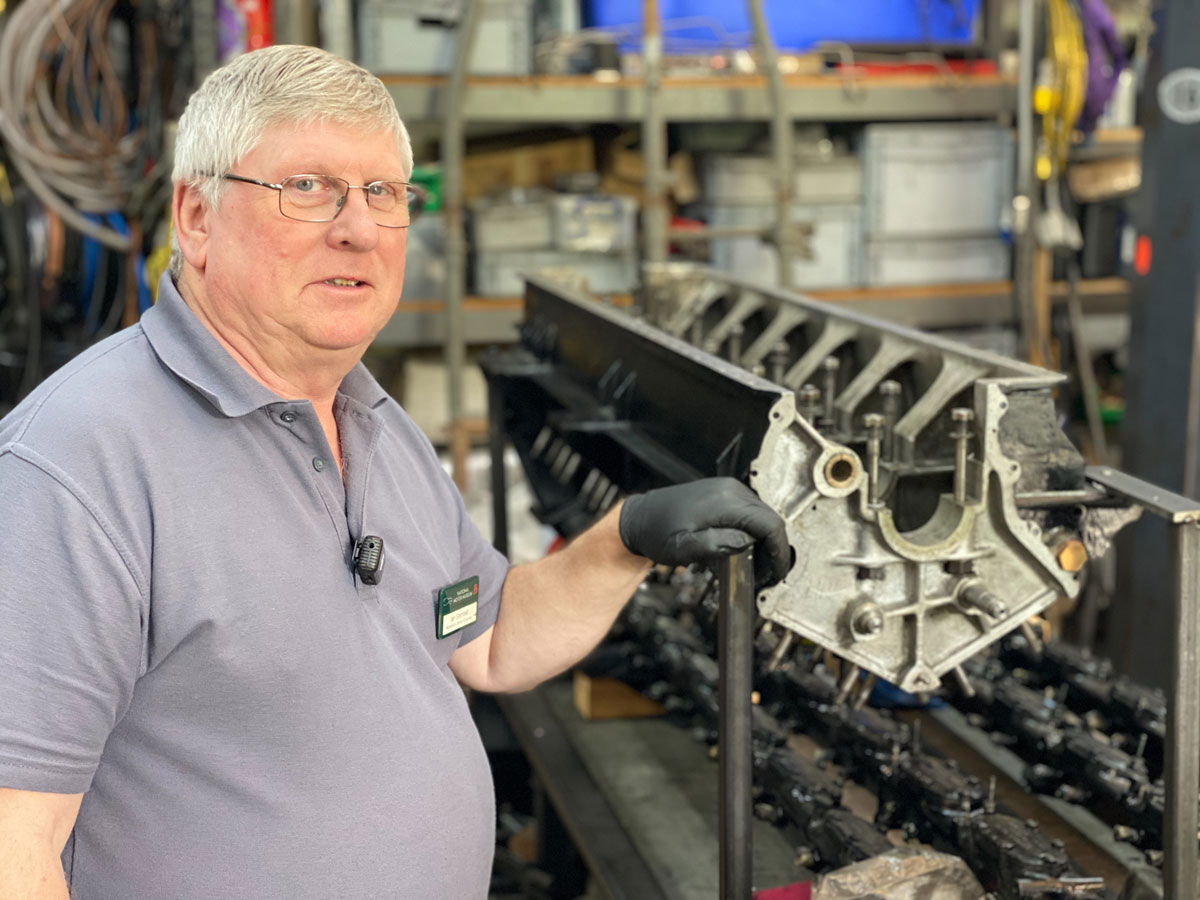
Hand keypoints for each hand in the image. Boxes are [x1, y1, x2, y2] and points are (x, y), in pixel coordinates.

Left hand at [618, 477, 790, 586]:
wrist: (639, 518)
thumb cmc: (656, 533)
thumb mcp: (682, 547)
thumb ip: (716, 545)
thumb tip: (747, 543)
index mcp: (724, 501)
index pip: (769, 524)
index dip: (779, 551)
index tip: (777, 572)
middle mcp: (730, 489)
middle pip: (769, 520)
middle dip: (773, 549)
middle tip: (765, 574)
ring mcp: (728, 489)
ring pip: (761, 516)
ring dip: (763, 541)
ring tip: (754, 565)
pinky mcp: (723, 493)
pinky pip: (749, 512)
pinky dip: (752, 532)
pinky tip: (743, 549)